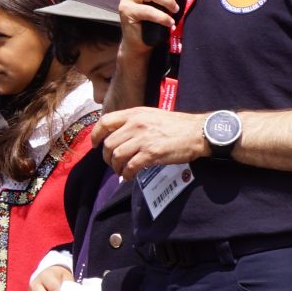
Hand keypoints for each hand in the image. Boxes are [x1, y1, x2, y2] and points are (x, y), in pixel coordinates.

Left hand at [94, 106, 215, 176]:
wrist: (197, 131)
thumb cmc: (176, 125)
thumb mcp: (151, 115)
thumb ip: (134, 122)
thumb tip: (119, 136)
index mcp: (134, 114)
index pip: (105, 122)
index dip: (96, 135)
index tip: (95, 145)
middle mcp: (136, 124)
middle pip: (109, 143)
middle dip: (107, 157)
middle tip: (112, 164)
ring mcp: (143, 139)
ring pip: (117, 156)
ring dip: (116, 167)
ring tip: (121, 171)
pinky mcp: (152, 153)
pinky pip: (131, 166)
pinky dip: (127, 174)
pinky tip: (130, 176)